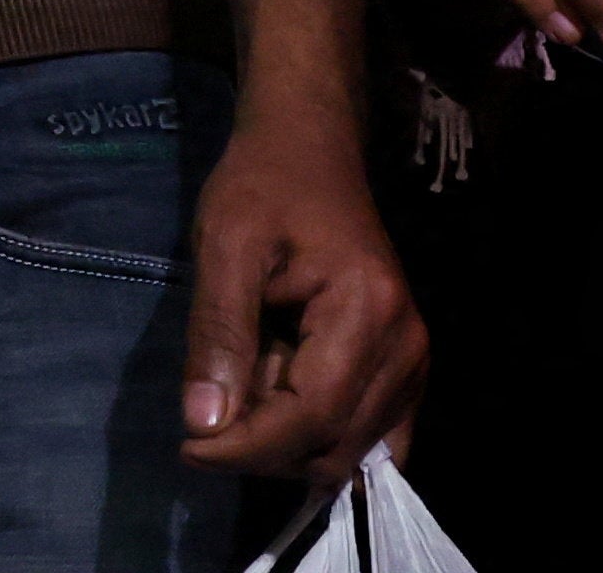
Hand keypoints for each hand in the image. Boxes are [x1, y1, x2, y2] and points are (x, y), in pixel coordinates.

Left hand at [173, 95, 426, 477]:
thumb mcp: (224, 245)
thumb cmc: (263, 185)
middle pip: (332, 445)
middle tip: (207, 414)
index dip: (246, 447)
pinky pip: (369, 437)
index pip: (310, 417)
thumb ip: (218, 334)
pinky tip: (278, 412)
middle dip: (262, 450)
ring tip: (243, 389)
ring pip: (348, 452)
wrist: (310, 150)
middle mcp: (407, 348)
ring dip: (287, 445)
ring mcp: (414, 363)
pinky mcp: (406, 371)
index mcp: (368, 312)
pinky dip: (319, 440)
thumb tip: (204, 425)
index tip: (188, 446)